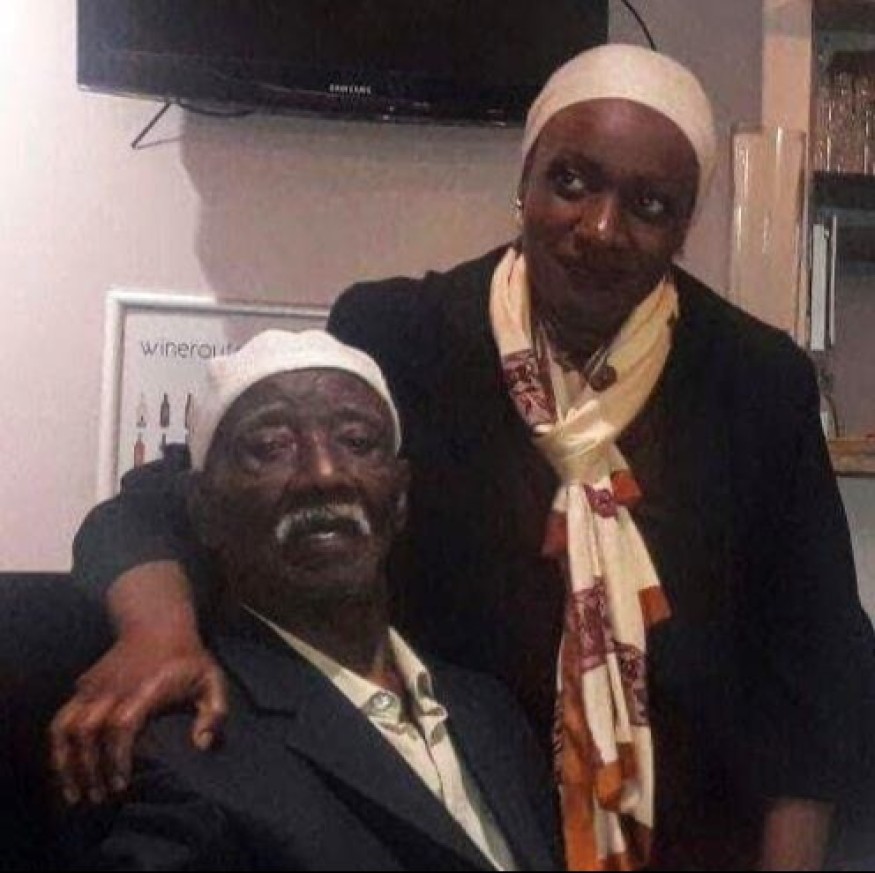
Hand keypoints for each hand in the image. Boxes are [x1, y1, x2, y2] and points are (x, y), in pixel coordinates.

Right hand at [49, 635, 226, 805]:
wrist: (158, 623)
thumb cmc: (188, 658)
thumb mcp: (212, 680)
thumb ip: (215, 713)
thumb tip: (202, 745)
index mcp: (148, 688)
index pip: (122, 724)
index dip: (117, 757)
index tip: (121, 784)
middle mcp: (115, 687)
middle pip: (87, 731)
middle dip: (89, 770)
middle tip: (99, 799)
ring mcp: (95, 686)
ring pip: (64, 726)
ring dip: (64, 762)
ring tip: (74, 793)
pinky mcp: (83, 686)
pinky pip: (61, 719)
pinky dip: (58, 747)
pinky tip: (66, 769)